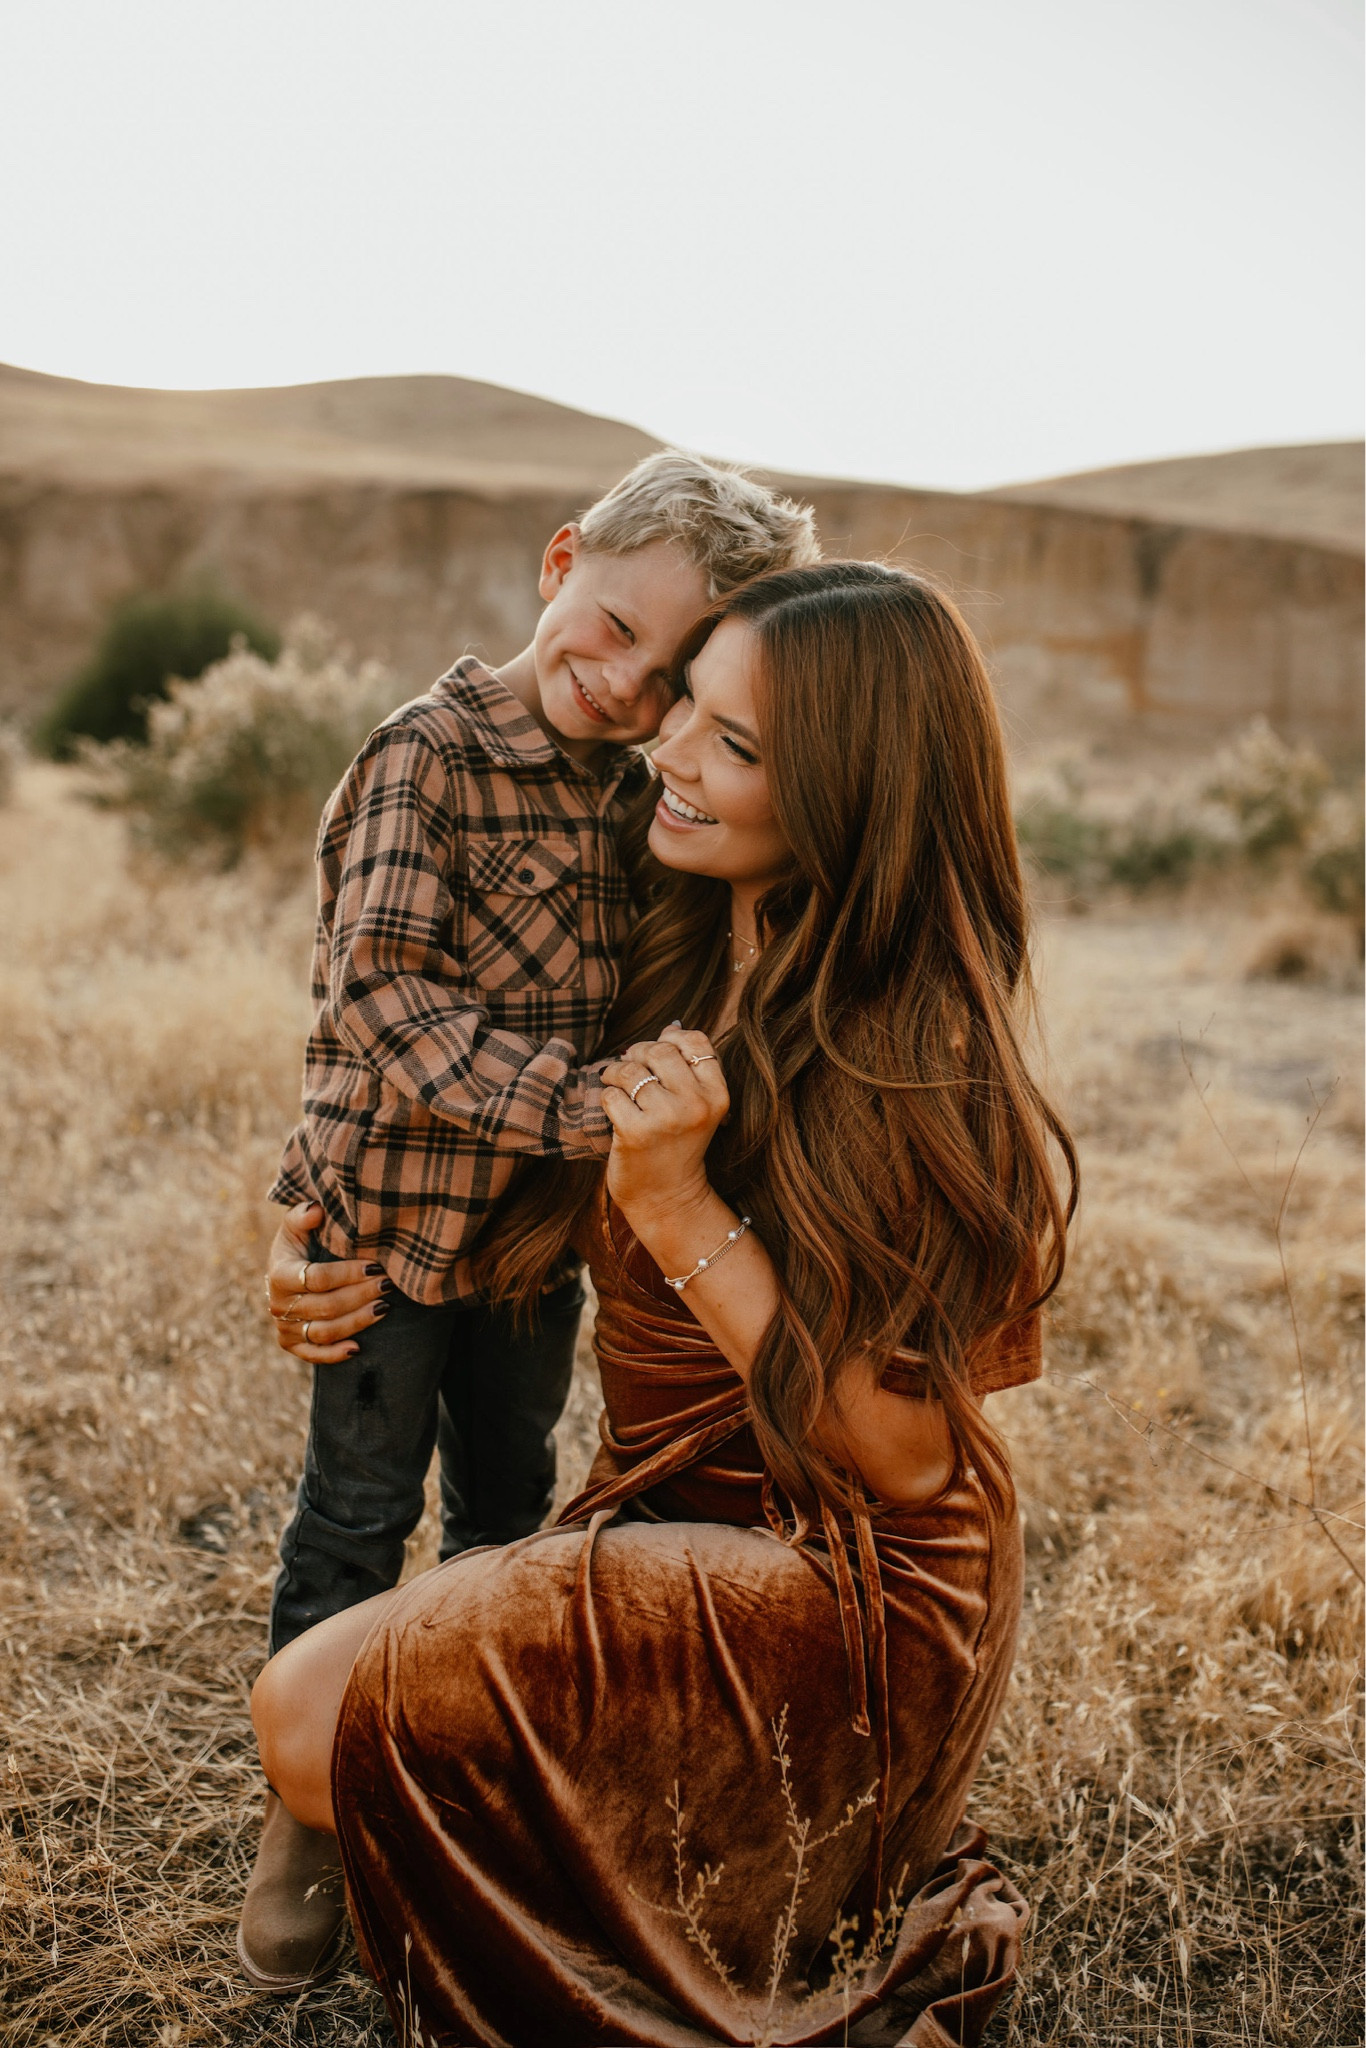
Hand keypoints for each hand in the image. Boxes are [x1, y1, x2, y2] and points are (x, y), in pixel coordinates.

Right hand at [265, 1202, 388, 1363]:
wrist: (288, 1270)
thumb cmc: (299, 1243)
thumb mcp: (296, 1225)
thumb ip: (303, 1215)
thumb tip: (316, 1210)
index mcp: (280, 1274)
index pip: (318, 1278)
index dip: (349, 1274)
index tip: (376, 1267)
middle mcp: (279, 1304)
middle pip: (326, 1307)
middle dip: (361, 1295)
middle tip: (388, 1285)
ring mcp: (285, 1327)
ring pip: (324, 1332)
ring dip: (357, 1322)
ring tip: (384, 1307)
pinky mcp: (292, 1344)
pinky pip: (313, 1355)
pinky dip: (335, 1354)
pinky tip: (358, 1349)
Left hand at [599, 1028, 728, 1228]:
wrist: (667, 1198)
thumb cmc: (678, 1145)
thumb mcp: (698, 1108)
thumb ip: (688, 1070)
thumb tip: (671, 1026)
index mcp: (717, 1094)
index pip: (697, 1042)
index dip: (671, 1039)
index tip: (658, 1055)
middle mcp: (696, 1105)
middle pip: (659, 1050)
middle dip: (638, 1054)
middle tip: (631, 1069)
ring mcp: (666, 1119)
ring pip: (630, 1070)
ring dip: (616, 1073)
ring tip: (617, 1085)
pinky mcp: (636, 1133)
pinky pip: (610, 1094)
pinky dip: (606, 1098)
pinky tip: (613, 1110)